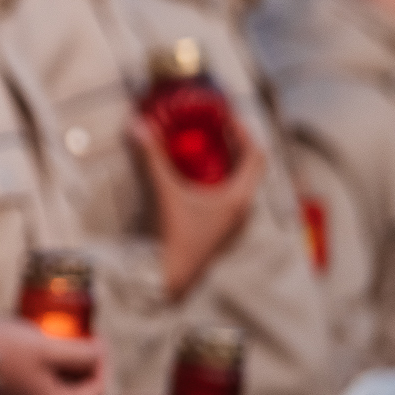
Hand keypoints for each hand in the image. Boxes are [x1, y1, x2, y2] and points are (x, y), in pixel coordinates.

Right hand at [0, 318, 106, 394]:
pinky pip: (34, 381)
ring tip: (53, 334)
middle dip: (83, 360)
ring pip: (54, 384)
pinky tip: (30, 342)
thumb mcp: (45, 348)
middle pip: (77, 389)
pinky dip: (41, 364)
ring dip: (61, 361)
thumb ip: (80, 353)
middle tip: (78, 333)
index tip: (95, 334)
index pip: (97, 390)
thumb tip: (98, 353)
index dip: (103, 361)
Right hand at [134, 117, 258, 298]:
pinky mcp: (225, 229)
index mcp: (239, 198)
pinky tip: (201, 176)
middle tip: (217, 127)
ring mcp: (237, 222)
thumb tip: (138, 126)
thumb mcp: (166, 194)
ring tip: (209, 147)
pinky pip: (232, 196)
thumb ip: (153, 159)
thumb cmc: (176, 237)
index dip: (245, 132)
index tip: (228, 117)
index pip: (256, 156)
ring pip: (243, 183)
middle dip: (236, 144)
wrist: (173, 277)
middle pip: (251, 168)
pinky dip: (222, 179)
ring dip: (230, 162)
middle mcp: (244, 209)